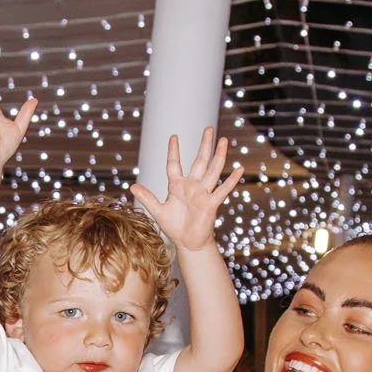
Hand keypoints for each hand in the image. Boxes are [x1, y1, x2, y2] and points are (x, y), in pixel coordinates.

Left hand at [129, 128, 244, 253]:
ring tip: (224, 140)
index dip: (173, 151)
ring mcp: (203, 193)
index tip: (174, 137)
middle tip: (209, 128)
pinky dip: (231, 180)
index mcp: (177, 186)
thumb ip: (147, 198)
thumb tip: (132, 186)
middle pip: (200, 161)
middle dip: (204, 145)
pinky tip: (240, 169)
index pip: (174, 164)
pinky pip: (223, 190)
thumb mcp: (157, 211)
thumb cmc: (174, 227)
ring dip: (219, 155)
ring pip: (213, 170)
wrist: (188, 243)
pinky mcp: (211, 204)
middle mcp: (192, 186)